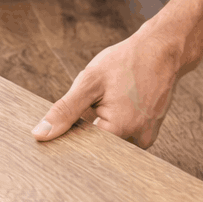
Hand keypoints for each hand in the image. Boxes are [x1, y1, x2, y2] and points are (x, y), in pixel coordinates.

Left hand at [31, 24, 186, 148]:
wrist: (162, 51)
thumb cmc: (127, 63)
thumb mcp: (89, 82)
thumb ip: (64, 111)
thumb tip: (40, 134)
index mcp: (119, 130)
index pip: (82, 150)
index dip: (70, 138)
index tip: (68, 122)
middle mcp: (136, 140)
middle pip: (98, 149)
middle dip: (86, 132)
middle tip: (90, 105)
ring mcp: (145, 139)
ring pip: (111, 144)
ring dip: (101, 128)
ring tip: (106, 102)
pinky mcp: (149, 134)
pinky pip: (123, 138)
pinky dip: (114, 125)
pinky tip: (115, 105)